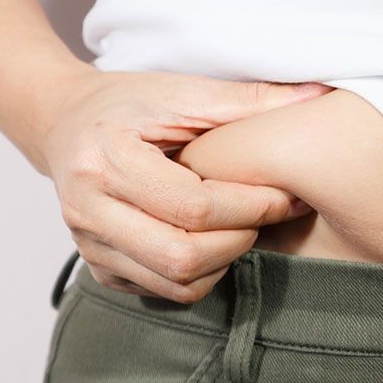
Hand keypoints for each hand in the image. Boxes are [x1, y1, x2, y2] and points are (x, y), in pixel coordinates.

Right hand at [38, 69, 332, 301]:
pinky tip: (213, 239)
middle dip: (240, 239)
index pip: (192, 207)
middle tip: (267, 212)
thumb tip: (318, 95)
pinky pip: (163, 291)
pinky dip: (201, 274)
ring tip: (243, 224)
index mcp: (104, 161)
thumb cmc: (126, 103)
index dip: (250, 205)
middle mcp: (87, 211)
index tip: (285, 193)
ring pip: (175, 283)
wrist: (63, 123)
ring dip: (224, 261)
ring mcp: (89, 246)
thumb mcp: (182, 91)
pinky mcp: (99, 269)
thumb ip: (249, 100)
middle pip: (182, 256)